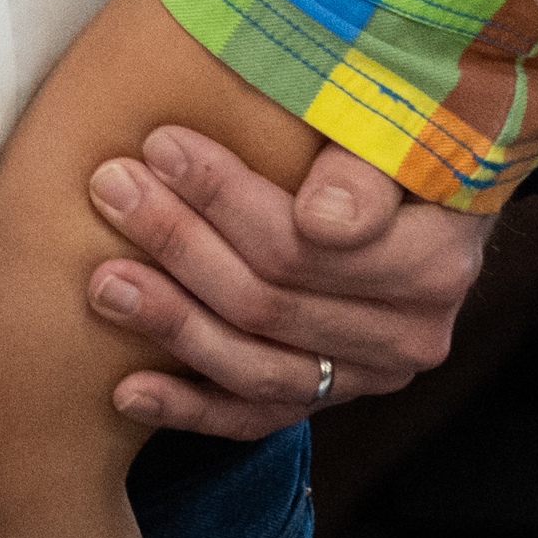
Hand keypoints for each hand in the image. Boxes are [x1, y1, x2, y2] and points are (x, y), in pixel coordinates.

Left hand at [86, 131, 491, 436]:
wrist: (427, 186)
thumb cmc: (398, 132)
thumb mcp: (399, 121)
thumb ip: (364, 165)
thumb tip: (322, 222)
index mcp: (435, 262)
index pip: (308, 242)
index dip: (227, 195)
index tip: (159, 144)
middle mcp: (409, 333)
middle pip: (270, 302)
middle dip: (180, 242)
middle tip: (111, 187)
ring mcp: (366, 375)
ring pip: (254, 365)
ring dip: (170, 322)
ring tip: (102, 281)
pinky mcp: (327, 396)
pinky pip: (253, 416)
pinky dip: (189, 407)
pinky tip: (126, 391)